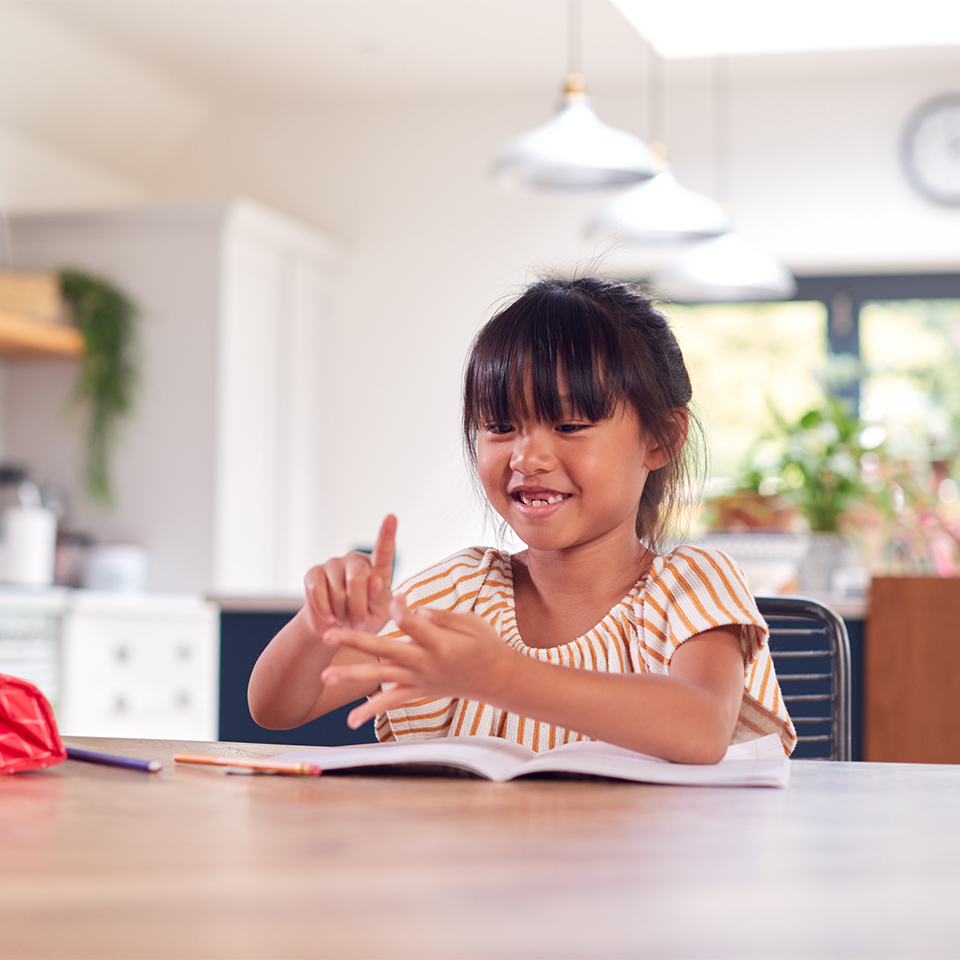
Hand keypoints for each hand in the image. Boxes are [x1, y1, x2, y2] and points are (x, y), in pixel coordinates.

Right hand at [302, 515, 397, 636]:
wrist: (336, 628)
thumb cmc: (366, 617)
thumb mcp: (380, 613)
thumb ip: (382, 600)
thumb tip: (376, 581)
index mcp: (378, 567)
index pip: (384, 550)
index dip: (387, 534)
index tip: (391, 517)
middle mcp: (355, 560)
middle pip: (357, 579)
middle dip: (358, 607)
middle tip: (359, 623)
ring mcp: (333, 564)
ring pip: (337, 591)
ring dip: (342, 613)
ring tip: (346, 619)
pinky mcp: (313, 573)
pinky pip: (317, 591)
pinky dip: (324, 609)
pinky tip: (330, 616)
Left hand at [320, 594, 513, 728]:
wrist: (496, 678)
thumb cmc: (484, 644)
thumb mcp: (471, 622)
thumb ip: (442, 616)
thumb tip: (417, 609)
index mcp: (440, 642)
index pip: (412, 622)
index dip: (400, 607)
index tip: (394, 596)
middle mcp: (426, 663)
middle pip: (385, 650)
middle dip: (355, 641)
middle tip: (328, 635)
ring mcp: (419, 680)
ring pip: (381, 677)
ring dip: (352, 676)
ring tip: (326, 676)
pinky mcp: (417, 691)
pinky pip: (391, 703)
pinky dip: (370, 712)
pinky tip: (351, 721)